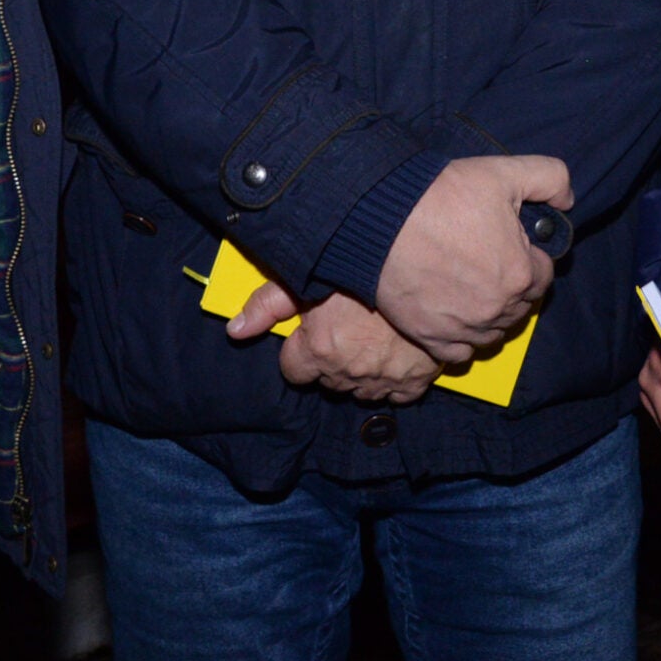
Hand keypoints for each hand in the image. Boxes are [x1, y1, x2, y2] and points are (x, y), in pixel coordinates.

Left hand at [229, 281, 438, 403]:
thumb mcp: (307, 277)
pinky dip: (395, 380)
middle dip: (330, 360)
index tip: (310, 336)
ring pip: (361, 390)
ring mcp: (384, 379)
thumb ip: (268, 304)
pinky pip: (398, 394)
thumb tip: (235, 331)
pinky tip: (393, 355)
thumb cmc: (362, 267)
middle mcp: (349, 371)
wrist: (424, 267)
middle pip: (326, 380)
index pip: (293, 370)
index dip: (299, 351)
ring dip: (360, 371)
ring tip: (367, 338)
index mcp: (320, 350)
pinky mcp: (416, 380)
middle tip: (343, 328)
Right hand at [373, 155, 573, 363]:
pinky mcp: (431, 338)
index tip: (510, 244)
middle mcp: (496, 310)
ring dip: (489, 313)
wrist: (380, 217)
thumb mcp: (504, 172)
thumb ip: (551, 179)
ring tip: (468, 284)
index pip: (542, 276)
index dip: (528, 257)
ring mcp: (463, 329)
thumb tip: (567, 201)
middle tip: (485, 259)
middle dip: (510, 285)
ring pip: (492, 332)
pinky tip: (453, 313)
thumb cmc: (441, 195)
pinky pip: (460, 353)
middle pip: (519, 306)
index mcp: (520, 275)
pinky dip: (461, 338)